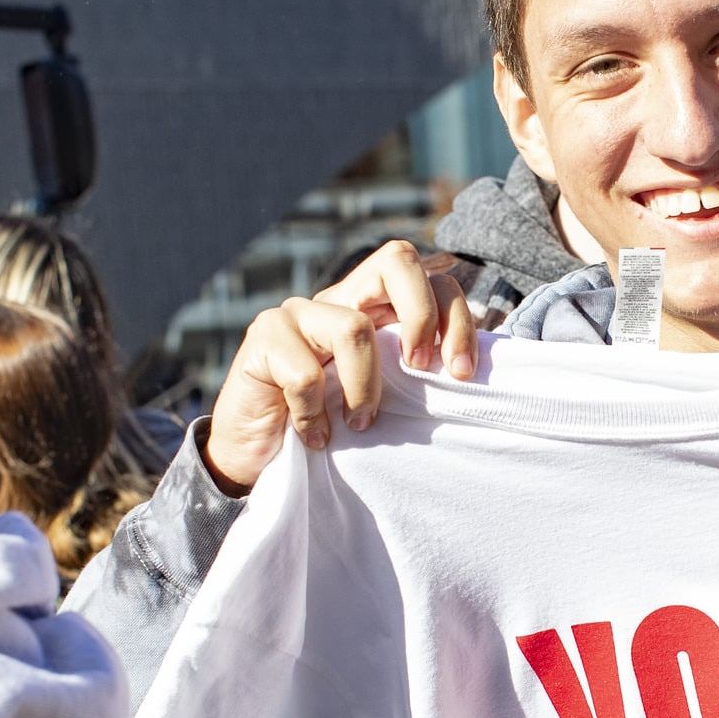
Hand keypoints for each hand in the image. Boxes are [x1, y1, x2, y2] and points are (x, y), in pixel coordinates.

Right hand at [202, 241, 476, 493]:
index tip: (461, 373)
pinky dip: (315, 415)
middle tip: (421, 370)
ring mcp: (297, 313)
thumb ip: (411, 376)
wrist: (254, 458)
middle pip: (398, 259)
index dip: (456, 318)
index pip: (430, 277)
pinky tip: (314, 437)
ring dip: (364, 389)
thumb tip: (463, 374)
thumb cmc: (328, 429)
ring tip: (357, 425)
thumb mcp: (381, 399)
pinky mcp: (262, 337)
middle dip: (424, 316)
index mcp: (374, 308)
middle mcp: (338, 299)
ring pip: (355, 328)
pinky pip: (305, 373)